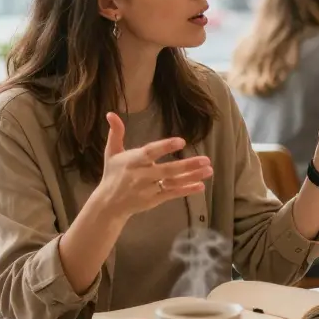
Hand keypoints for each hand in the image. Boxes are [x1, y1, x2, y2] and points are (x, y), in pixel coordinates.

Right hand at [94, 112, 213, 217]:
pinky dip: (186, 190)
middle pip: (167, 170)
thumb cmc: (113, 174)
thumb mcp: (112, 153)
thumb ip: (116, 133)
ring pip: (173, 182)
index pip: (150, 152)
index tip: (182, 141)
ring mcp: (148, 189)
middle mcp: (141, 175)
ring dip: (192, 177)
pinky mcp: (153, 200)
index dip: (165, 147)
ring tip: (209, 170)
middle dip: (187, 165)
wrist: (109, 204)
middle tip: (206, 160)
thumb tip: (111, 114)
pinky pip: (172, 194)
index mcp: (132, 161)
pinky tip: (201, 186)